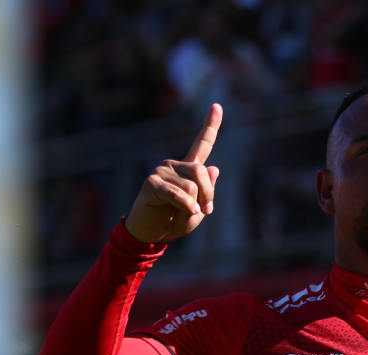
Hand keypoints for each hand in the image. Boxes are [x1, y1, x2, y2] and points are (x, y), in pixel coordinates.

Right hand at [124, 103, 222, 243]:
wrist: (150, 235)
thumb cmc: (173, 223)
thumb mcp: (197, 212)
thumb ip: (207, 193)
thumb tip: (214, 168)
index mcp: (187, 169)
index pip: (202, 144)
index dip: (211, 125)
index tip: (217, 106)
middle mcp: (174, 165)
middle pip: (201, 171)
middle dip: (208, 194)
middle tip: (205, 211)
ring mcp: (161, 171)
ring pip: (191, 185)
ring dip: (194, 205)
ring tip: (184, 215)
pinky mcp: (152, 182)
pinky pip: (177, 193)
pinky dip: (185, 206)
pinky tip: (187, 213)